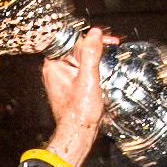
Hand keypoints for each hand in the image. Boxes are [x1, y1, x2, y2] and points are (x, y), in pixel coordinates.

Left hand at [42, 28, 111, 166]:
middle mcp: (55, 70)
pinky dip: (93, 69)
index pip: (70, 39)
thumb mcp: (88, 79)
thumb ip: (91, 53)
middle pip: (75, 48)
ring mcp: (62, 79)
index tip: (104, 38)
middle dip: (94, 47)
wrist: (78, 134)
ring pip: (80, 59)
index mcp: (54, 65)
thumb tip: (94, 33)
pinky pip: (82, 71)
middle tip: (112, 46)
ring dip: (96, 58)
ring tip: (110, 59)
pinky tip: (103, 72)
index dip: (88, 37)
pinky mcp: (70, 87)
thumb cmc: (79, 112)